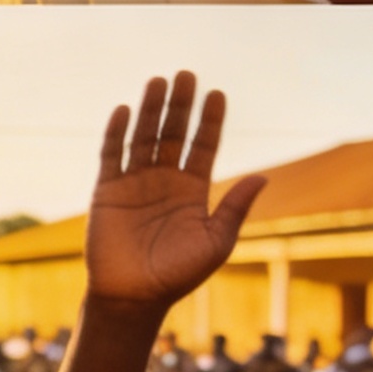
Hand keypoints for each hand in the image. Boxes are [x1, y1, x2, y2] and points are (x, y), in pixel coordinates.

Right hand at [85, 74, 265, 310]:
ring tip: (159, 81)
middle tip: (187, 75)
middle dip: (181, 105)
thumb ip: (235, 208)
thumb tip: (264, 176)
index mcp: (192, 191)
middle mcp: (164, 180)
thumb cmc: (178, 275)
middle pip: (173, 133)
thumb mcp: (216, 241)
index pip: (204, 146)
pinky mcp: (107, 190)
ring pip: (144, 137)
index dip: (211, 121)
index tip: (218, 94)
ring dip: (151, 110)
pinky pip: (112, 154)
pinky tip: (126, 111)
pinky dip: (117, 132)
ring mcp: (134, 182)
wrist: (133, 296)